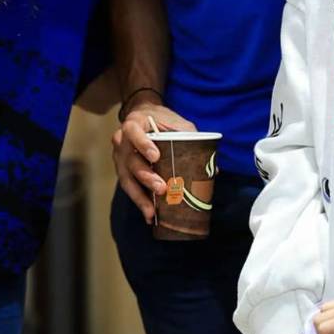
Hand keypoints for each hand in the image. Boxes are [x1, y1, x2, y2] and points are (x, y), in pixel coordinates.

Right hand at [111, 102, 195, 222]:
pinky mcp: (123, 171)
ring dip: (140, 197)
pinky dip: (139, 202)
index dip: (143, 144)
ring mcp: (119, 158)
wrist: (143, 116)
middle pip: (131, 161)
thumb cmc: (161, 120)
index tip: (156, 156)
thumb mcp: (177, 122)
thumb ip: (191, 140)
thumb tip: (213, 170)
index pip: (133, 133)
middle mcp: (121, 142)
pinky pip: (129, 188)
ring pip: (127, 179)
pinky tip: (149, 216)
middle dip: (146, 177)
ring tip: (152, 212)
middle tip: (162, 188)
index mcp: (133, 124)